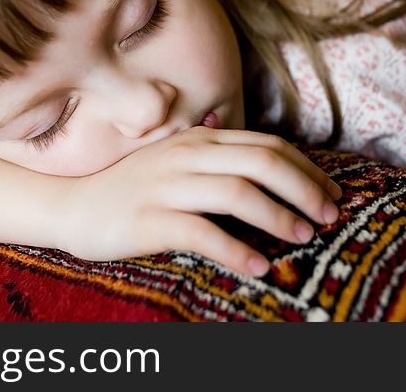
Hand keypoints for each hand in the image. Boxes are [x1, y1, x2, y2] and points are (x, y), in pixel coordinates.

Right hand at [60, 126, 341, 276]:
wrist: (73, 206)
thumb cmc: (133, 188)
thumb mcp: (177, 161)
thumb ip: (216, 155)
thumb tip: (266, 158)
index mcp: (199, 139)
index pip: (266, 145)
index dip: (306, 167)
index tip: (332, 192)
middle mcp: (186, 155)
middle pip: (261, 162)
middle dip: (304, 188)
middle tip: (329, 216)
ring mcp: (167, 186)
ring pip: (237, 193)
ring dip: (278, 217)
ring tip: (302, 238)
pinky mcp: (150, 220)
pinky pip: (202, 232)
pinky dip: (237, 250)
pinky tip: (259, 267)